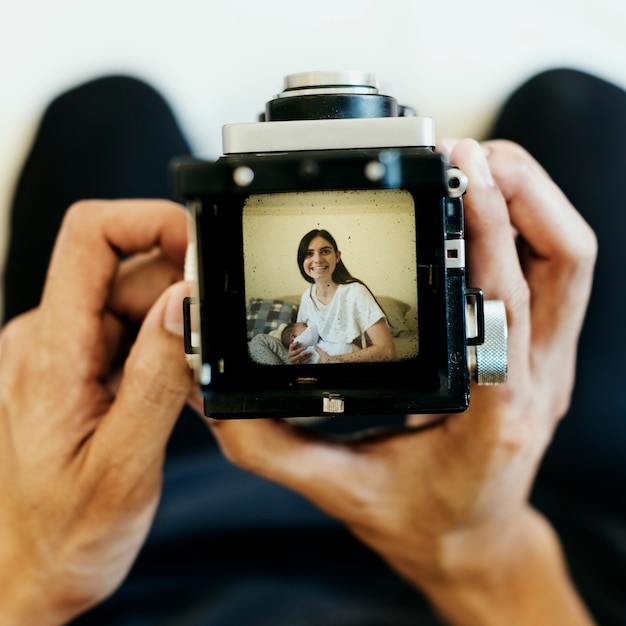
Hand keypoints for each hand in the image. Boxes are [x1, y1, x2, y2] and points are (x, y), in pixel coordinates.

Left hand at [0, 200, 200, 624]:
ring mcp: (60, 351)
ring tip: (183, 387)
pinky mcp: (75, 366)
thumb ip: (158, 377)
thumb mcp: (125, 464)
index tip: (200, 243)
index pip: (89, 239)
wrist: (29, 573)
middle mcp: (47, 340)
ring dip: (173, 328)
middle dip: (179, 294)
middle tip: (208, 348)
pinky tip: (168, 391)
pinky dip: (161, 347)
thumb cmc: (65, 535)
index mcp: (51, 355)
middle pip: (124, 270)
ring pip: (132, 300)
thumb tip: (186, 301)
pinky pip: (127, 330)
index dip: (149, 221)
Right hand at [206, 140, 596, 624]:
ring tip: (477, 163)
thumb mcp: (340, 491)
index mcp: (491, 417)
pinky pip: (554, 269)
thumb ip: (274, 448)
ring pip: (568, 255)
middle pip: (562, 259)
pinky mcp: (541, 347)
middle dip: (522, 191)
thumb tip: (221, 400)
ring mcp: (547, 359)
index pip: (504, 306)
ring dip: (531, 198)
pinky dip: (527, 222)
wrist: (470, 539)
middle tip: (467, 152)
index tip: (459, 173)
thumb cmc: (421, 520)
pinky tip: (485, 206)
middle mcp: (535, 379)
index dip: (488, 232)